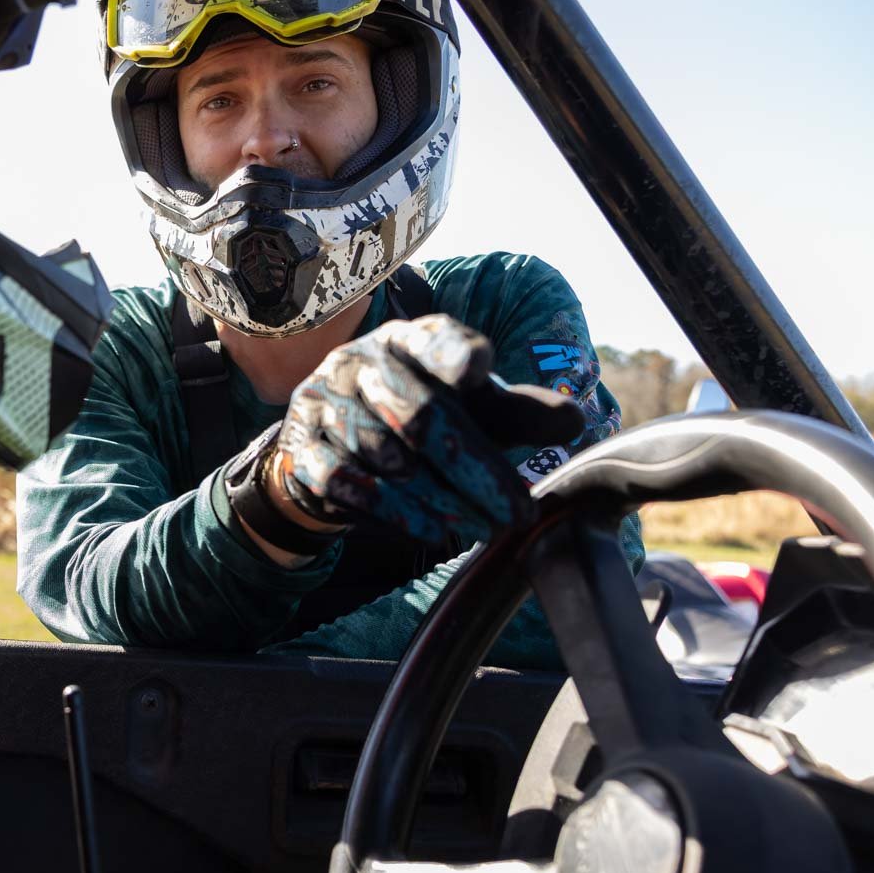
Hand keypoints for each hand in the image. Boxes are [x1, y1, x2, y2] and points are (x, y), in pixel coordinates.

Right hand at [262, 315, 582, 545]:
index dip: (452, 353)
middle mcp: (359, 362)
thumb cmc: (422, 418)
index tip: (478, 370)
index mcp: (407, 340)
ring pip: (383, 454)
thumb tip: (573, 421)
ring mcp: (323, 402)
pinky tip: (430, 532)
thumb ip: (519, 413)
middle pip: (417, 412)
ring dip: (437, 499)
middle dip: (471, 468)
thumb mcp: (473, 410)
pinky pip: (344, 481)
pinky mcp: (301, 446)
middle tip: (514, 512)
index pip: (432, 339)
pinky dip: (390, 511)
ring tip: (480, 528)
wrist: (337, 448)